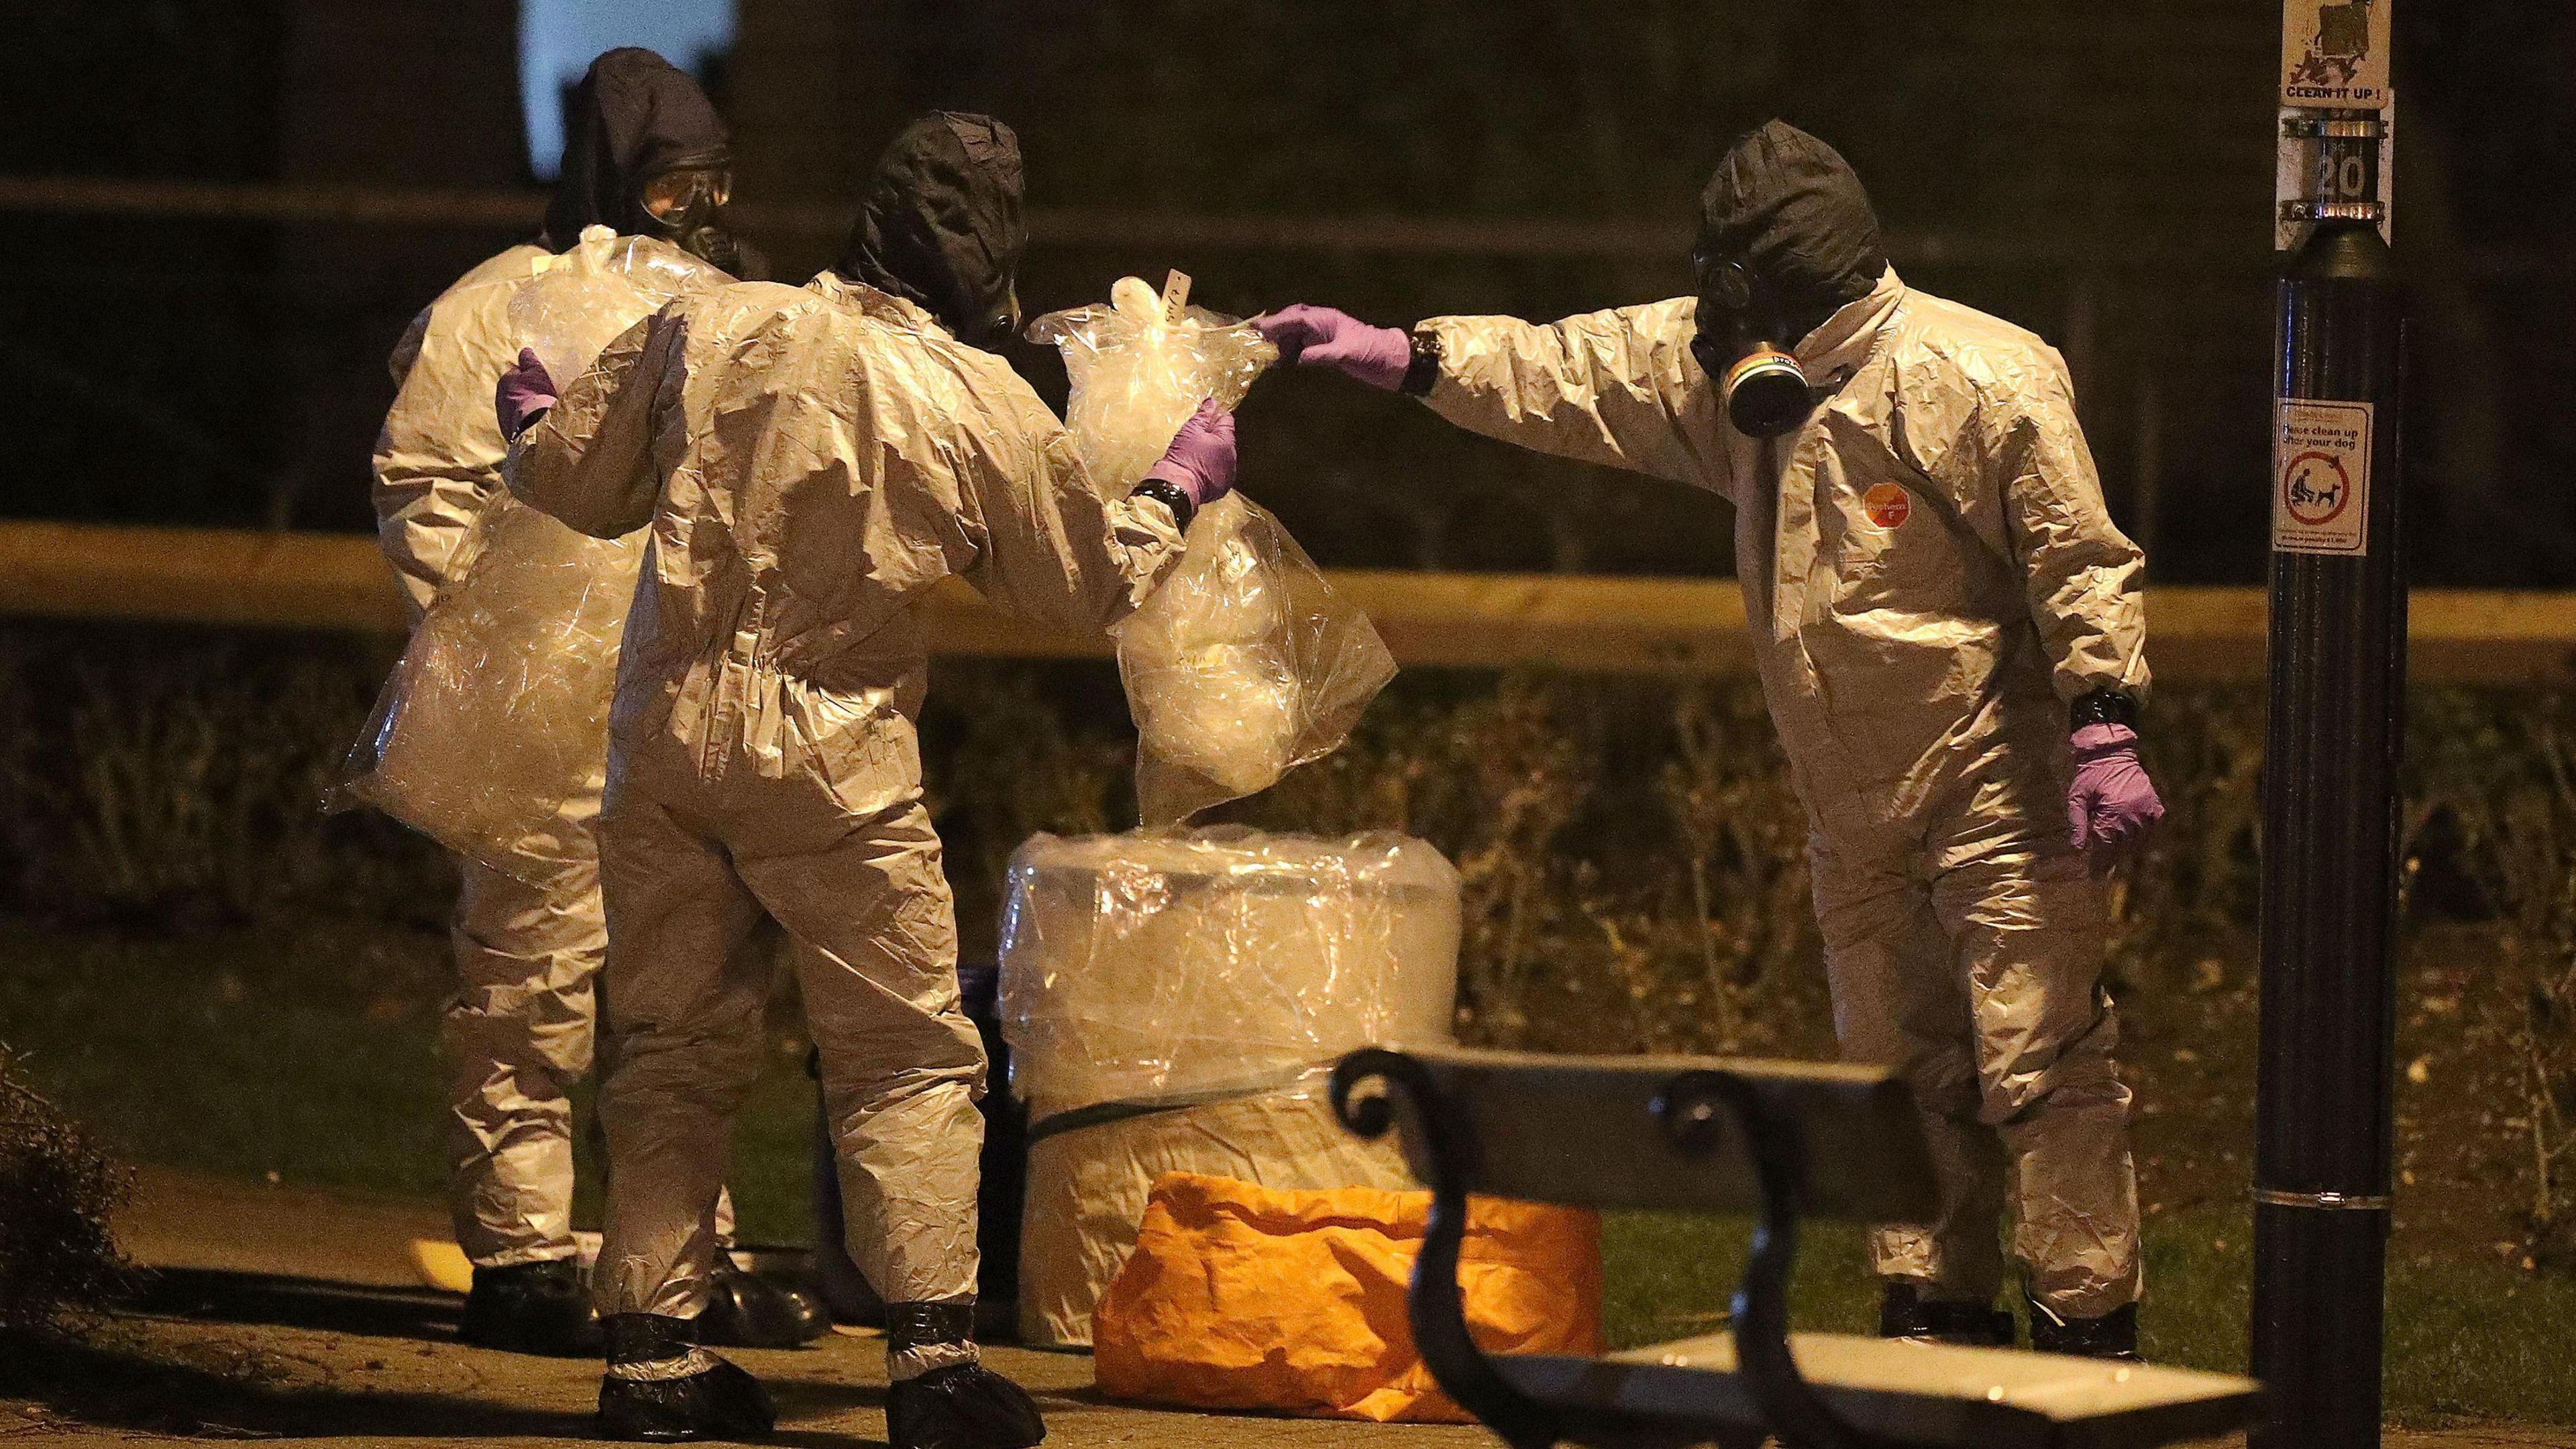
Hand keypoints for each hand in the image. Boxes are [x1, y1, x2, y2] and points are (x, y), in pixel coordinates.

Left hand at [496, 348, 558, 440]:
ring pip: (513, 406)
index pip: (515, 373)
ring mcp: (501, 414)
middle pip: (513, 390)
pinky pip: (514, 420)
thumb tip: (524, 350)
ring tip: (536, 411)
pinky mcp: (506, 429)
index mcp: (506, 380)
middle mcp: (499, 396)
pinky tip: (532, 421)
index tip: (538, 381)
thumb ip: (529, 360)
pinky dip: (521, 419)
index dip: (527, 376)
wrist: (537, 426)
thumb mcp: (538, 373)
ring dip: (522, 406)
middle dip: (523, 391)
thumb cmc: (539, 395)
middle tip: (538, 396)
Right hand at [1142, 400, 1236, 505]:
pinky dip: (1211, 469)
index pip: (1227, 421)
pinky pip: (1219, 473)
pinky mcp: (1222, 488)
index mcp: (1226, 442)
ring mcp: (1228, 474)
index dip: (1217, 416)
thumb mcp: (1191, 430)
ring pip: (1223, 457)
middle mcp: (1232, 458)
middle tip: (1196, 437)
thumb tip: (1211, 403)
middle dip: (1214, 436)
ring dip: (1214, 454)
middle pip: (1226, 440)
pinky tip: (1198, 468)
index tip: (1207, 417)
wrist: (1177, 486)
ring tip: (1196, 455)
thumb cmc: (1183, 457)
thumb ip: (1203, 415)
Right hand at [1251, 305, 1410, 390]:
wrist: (1391, 360)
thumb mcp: (1348, 354)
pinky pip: (1301, 347)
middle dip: (1273, 328)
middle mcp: (1321, 324)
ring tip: (1262, 353)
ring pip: (1294, 334)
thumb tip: (1300, 359)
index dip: (1275, 322)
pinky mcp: (1325, 349)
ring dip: (1279, 342)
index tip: (1256, 327)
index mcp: (1325, 319)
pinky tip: (1279, 361)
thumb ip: (1323, 355)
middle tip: (1254, 338)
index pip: (1295, 318)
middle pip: (1291, 321)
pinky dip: (1288, 353)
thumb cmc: (1372, 352)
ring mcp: (1323, 336)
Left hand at [2067, 723, 2163, 868]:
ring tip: (2114, 860)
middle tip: (2102, 871)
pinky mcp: (2156, 807)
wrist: (2112, 753)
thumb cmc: (2090, 775)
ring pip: (2137, 842)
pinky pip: (2152, 832)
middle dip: (2111, 860)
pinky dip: (2143, 841)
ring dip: (2126, 852)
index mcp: (2113, 811)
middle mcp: (2133, 813)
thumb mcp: (2076, 797)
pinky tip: (2133, 846)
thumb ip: (2077, 823)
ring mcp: (2147, 811)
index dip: (2100, 862)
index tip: (2095, 876)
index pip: (2106, 845)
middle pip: (2122, 847)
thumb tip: (2076, 849)